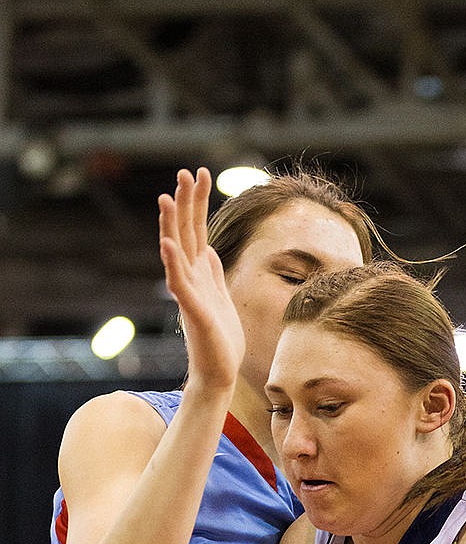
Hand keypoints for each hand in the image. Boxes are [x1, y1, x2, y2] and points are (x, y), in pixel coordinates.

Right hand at [158, 167, 244, 391]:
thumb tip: (210, 251)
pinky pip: (179, 283)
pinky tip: (167, 244)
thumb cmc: (220, 339)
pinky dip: (172, 263)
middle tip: (185, 171)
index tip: (200, 173)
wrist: (219, 372)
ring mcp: (189, 293)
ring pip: (177, 253)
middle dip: (186, 202)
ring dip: (171, 225)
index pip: (197, 229)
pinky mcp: (192, 310)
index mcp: (200, 273)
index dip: (197, 202)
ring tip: (166, 198)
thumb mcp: (221, 297)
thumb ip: (213, 274)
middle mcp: (191, 278)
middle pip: (186, 233)